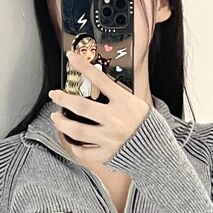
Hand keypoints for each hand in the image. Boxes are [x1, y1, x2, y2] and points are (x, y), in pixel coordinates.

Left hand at [47, 49, 149, 165]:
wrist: (156, 150)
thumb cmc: (146, 124)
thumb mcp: (137, 103)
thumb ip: (118, 95)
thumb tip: (98, 80)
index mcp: (124, 103)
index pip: (101, 81)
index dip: (84, 67)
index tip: (72, 57)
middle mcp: (115, 120)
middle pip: (82, 107)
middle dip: (64, 99)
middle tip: (55, 95)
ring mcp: (110, 139)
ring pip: (77, 131)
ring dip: (62, 123)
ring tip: (56, 118)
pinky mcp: (107, 154)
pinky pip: (84, 152)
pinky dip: (74, 147)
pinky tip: (70, 140)